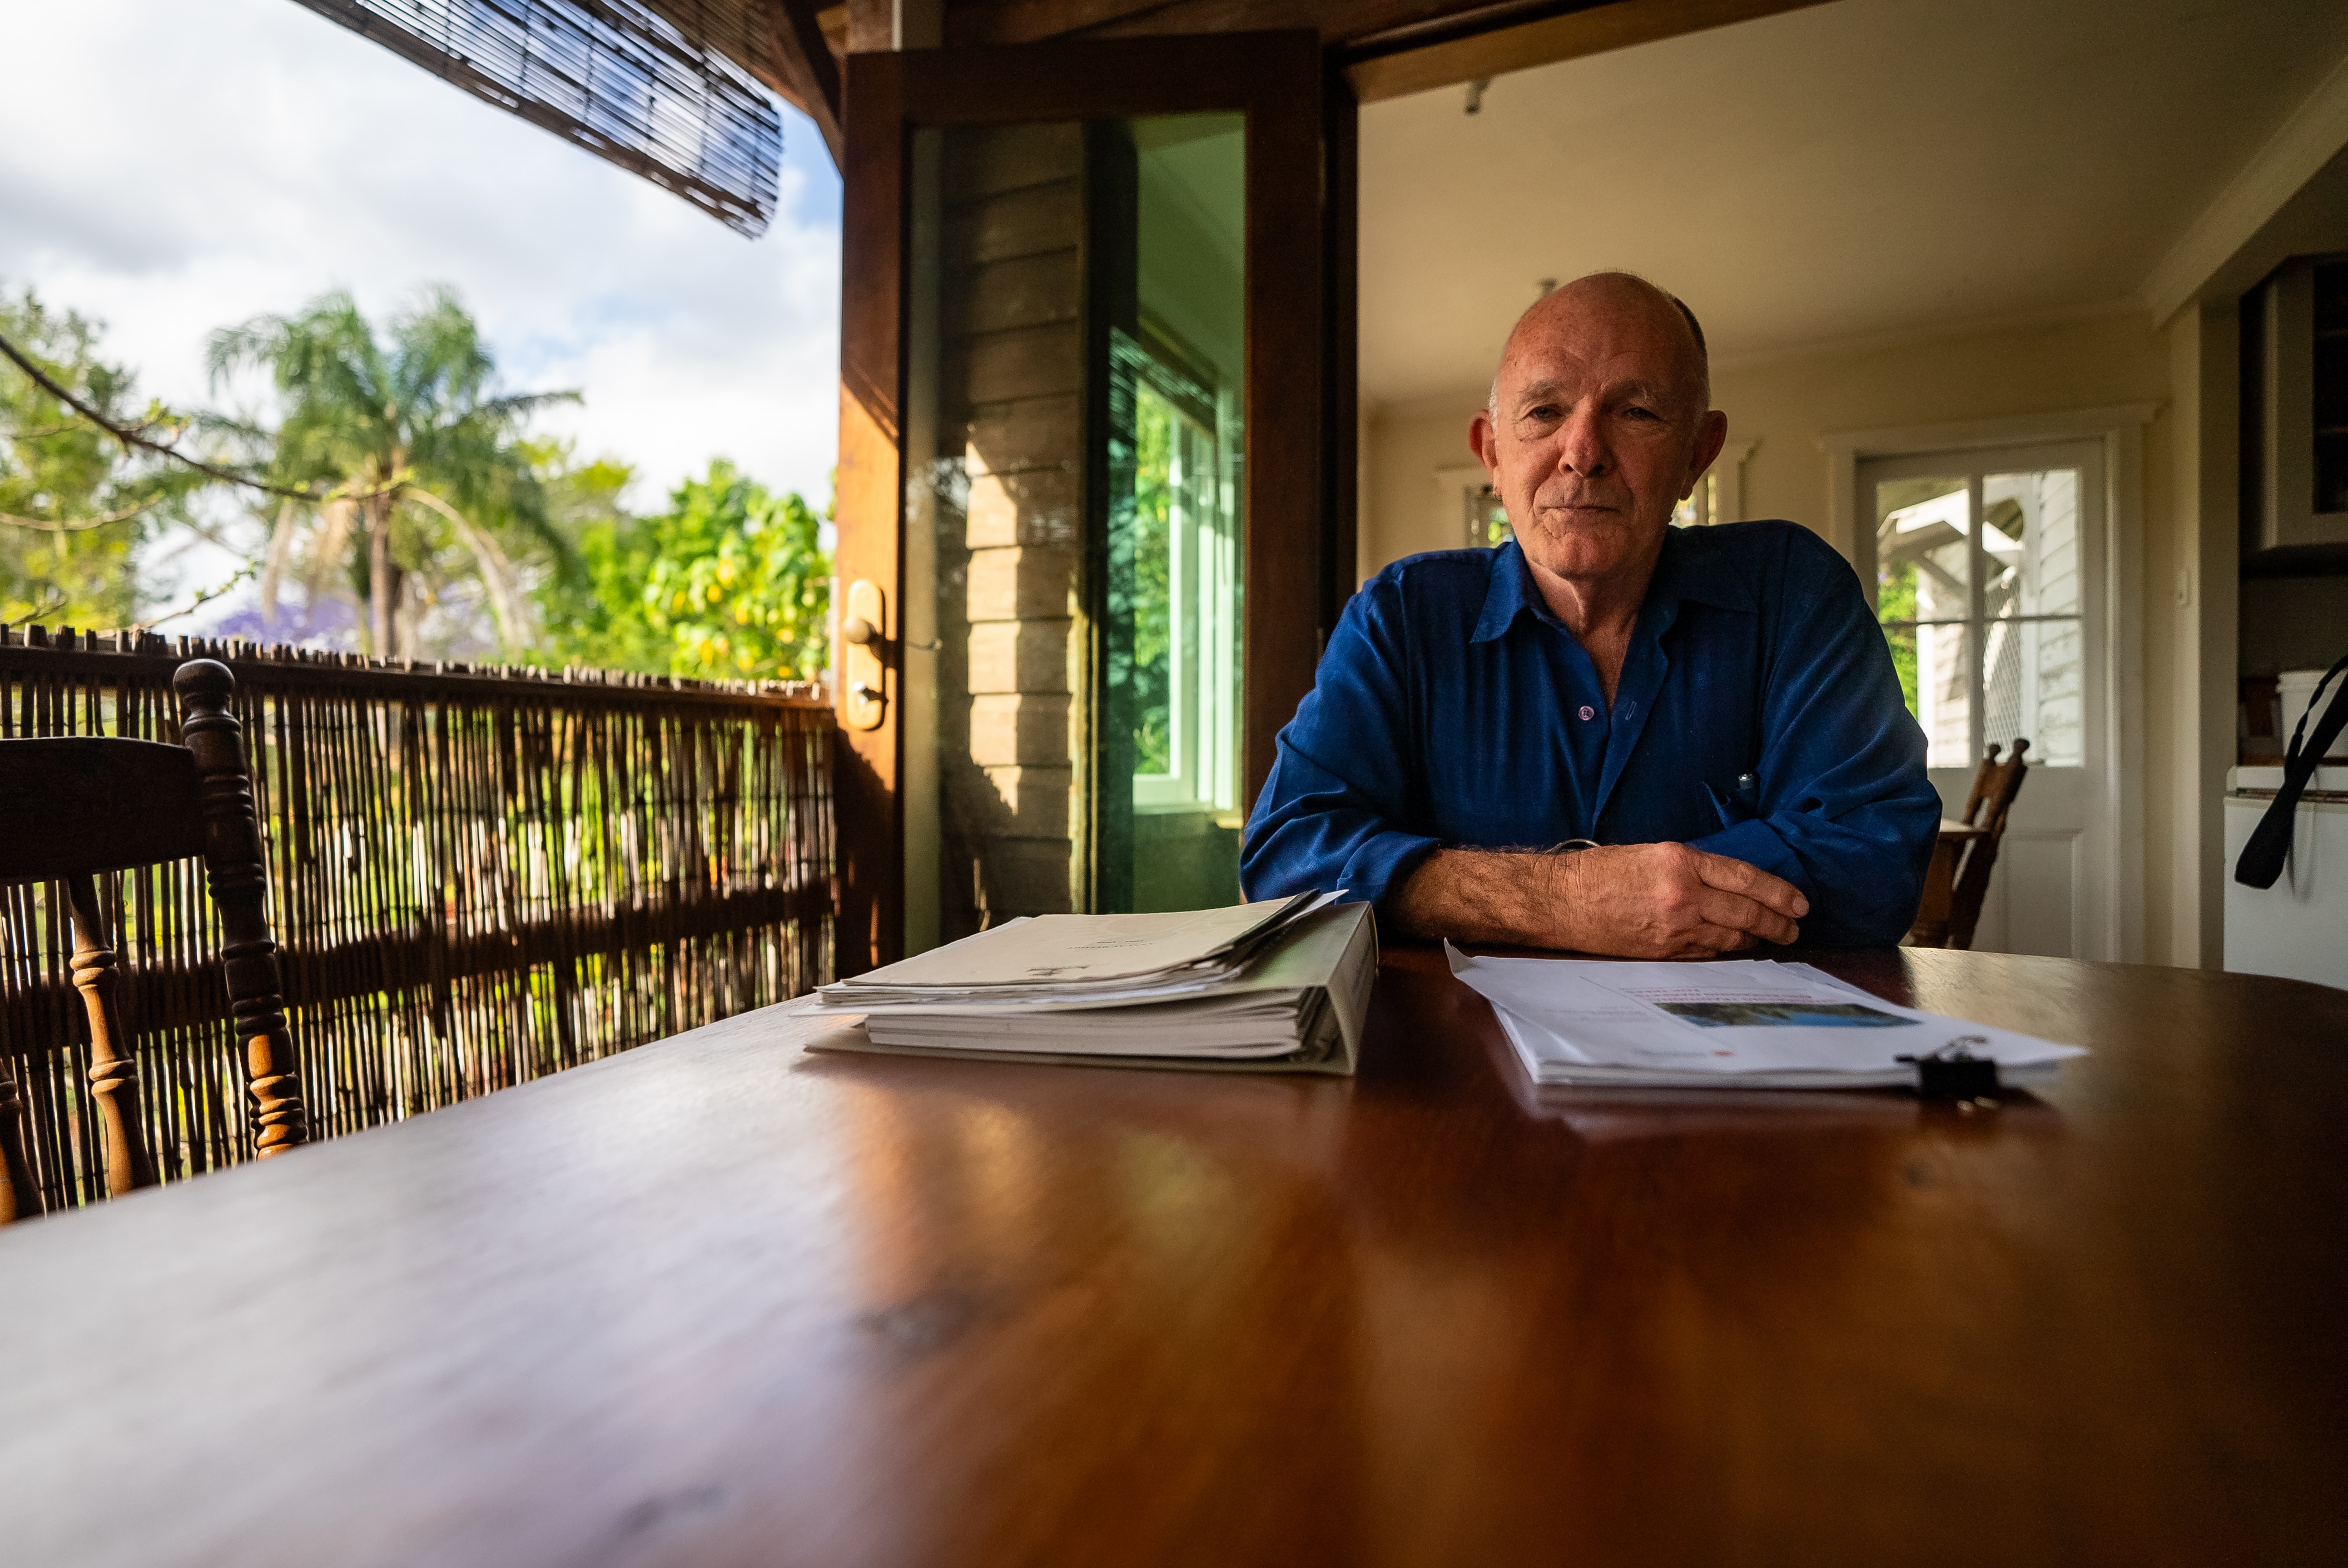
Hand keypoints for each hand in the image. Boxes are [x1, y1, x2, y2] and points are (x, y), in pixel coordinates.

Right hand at [1392, 842, 1807, 956]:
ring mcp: (1674, 927)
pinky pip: (1705, 953)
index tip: (1799, 903)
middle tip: (1794, 929)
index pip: (1746, 878)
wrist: (1559, 901)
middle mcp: (1683, 895)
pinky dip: (1724, 950)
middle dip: (1777, 923)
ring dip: (1754, 939)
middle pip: (1746, 913)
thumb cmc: (1601, 872)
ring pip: (1730, 938)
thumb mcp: (1652, 854)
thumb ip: (1693, 869)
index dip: (1779, 893)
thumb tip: (1730, 887)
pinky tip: (1733, 948)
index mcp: (1681, 861)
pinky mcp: (1662, 952)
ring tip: (1769, 939)